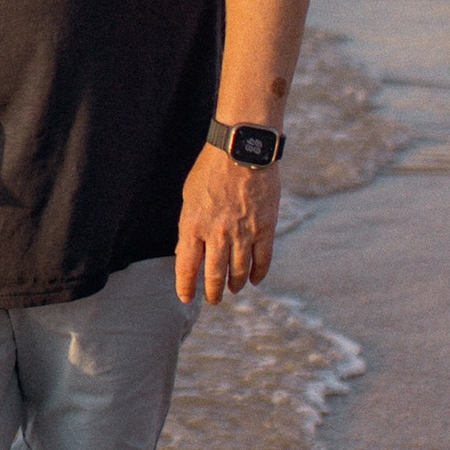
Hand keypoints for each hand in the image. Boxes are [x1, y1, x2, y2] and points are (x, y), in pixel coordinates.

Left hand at [176, 146, 280, 303]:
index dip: (186, 286)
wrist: (241, 150)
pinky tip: (254, 280)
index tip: (187, 298)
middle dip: (212, 291)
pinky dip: (258, 273)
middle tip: (213, 299)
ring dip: (235, 284)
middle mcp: (217, 234)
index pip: (187, 266)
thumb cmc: (210, 169)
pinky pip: (263, 260)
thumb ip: (188, 226)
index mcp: (193, 225)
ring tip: (232, 290)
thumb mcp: (189, 196)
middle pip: (214, 274)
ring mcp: (243, 234)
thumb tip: (185, 250)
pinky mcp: (265, 229)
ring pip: (239, 271)